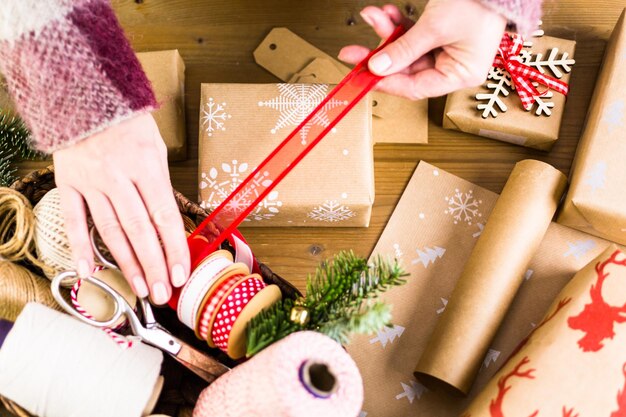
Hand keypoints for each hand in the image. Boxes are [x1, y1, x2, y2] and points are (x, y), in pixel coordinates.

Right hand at [53, 114, 189, 304]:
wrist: (85, 95)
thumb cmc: (128, 122)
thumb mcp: (156, 147)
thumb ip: (160, 184)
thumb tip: (168, 224)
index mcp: (147, 166)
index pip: (164, 216)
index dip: (173, 248)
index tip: (181, 274)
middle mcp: (119, 177)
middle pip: (139, 230)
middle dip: (153, 266)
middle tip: (161, 293)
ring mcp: (90, 182)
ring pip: (110, 231)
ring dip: (125, 263)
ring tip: (138, 289)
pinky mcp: (68, 183)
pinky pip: (74, 220)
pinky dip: (80, 247)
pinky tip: (88, 271)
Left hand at [338, 1, 506, 99]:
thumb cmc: (479, 1)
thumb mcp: (436, 28)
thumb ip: (404, 50)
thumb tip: (377, 68)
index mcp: (461, 75)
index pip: (416, 88)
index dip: (387, 83)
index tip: (363, 77)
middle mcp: (454, 66)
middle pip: (406, 69)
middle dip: (380, 54)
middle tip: (353, 51)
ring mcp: (446, 50)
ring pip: (406, 50)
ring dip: (388, 32)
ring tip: (374, 16)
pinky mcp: (440, 34)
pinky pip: (413, 35)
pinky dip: (399, 24)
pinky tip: (386, 13)